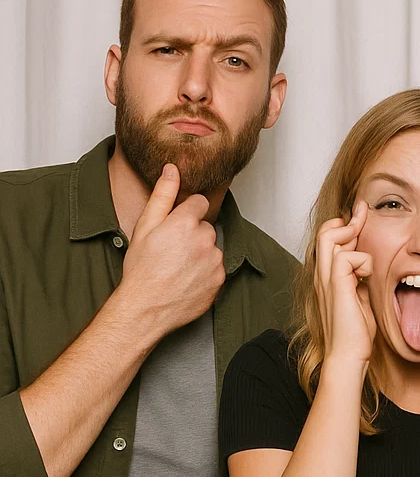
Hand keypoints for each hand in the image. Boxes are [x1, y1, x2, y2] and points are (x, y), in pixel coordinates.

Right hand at [117, 163, 224, 337]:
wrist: (147, 306)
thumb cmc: (142, 268)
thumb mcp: (145, 226)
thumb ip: (162, 195)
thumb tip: (172, 169)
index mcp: (186, 222)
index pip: (200, 202)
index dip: (186, 212)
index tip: (176, 225)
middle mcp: (205, 239)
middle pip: (205, 226)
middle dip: (192, 234)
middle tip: (171, 250)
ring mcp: (215, 260)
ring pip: (211, 248)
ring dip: (200, 253)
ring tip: (178, 266)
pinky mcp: (220, 279)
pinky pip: (216, 268)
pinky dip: (205, 271)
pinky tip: (187, 278)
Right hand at [313, 201, 374, 367]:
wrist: (348, 355)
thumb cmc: (355, 333)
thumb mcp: (360, 297)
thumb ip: (359, 280)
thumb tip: (365, 265)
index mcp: (328, 278)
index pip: (331, 242)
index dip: (345, 227)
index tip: (361, 217)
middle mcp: (323, 276)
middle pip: (326, 232)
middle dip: (349, 219)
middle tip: (364, 211)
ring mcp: (327, 280)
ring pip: (330, 237)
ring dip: (351, 234)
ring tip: (365, 240)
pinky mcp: (336, 287)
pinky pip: (345, 257)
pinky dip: (361, 260)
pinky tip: (367, 275)